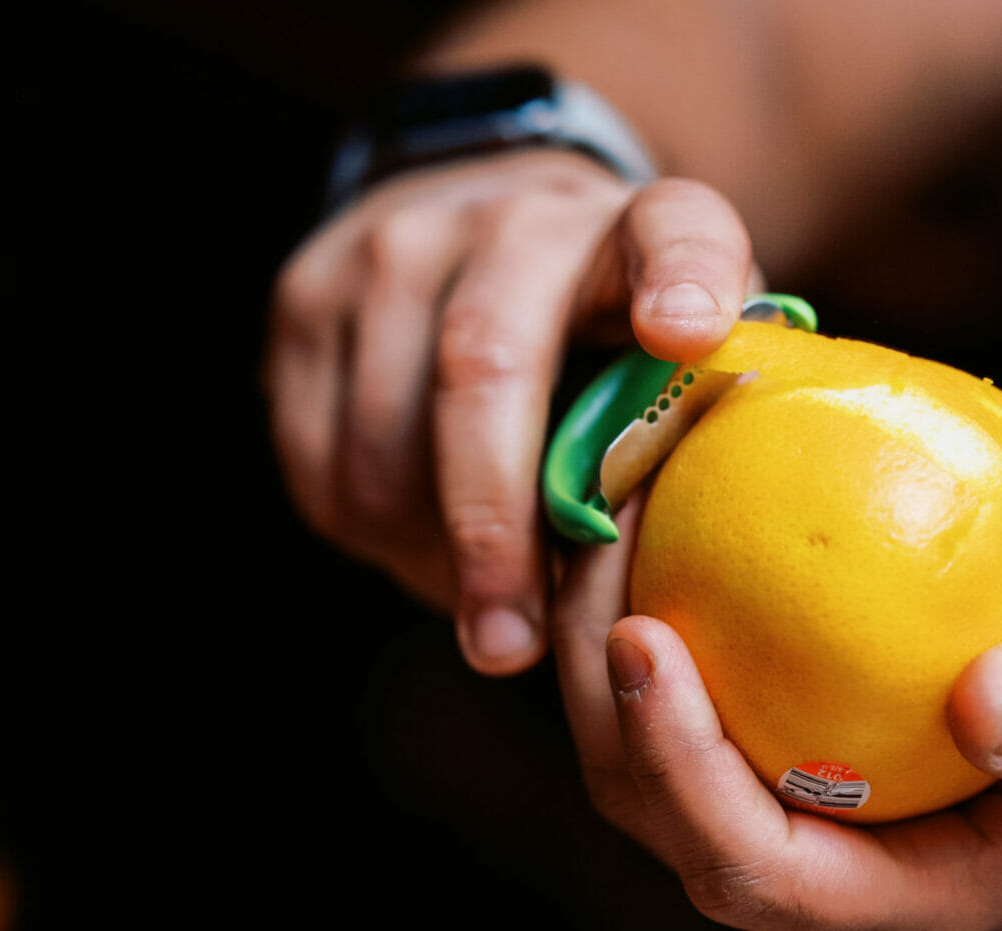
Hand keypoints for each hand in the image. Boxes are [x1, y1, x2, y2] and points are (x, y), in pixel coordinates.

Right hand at [266, 150, 756, 674]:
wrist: (480, 228)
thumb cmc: (606, 341)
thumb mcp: (676, 371)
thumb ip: (693, 439)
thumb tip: (696, 564)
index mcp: (638, 227)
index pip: (675, 232)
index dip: (682, 276)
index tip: (686, 330)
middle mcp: (513, 216)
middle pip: (484, 368)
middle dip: (491, 526)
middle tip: (508, 644)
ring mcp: (392, 246)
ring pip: (385, 441)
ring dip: (424, 550)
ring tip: (475, 595)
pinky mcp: (306, 296)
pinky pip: (320, 460)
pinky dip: (369, 531)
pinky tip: (418, 542)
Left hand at [552, 522, 1001, 930]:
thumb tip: (990, 702)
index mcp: (895, 903)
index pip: (746, 866)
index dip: (677, 765)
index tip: (642, 636)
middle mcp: (810, 876)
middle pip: (652, 808)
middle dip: (595, 684)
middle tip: (589, 538)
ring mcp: (776, 819)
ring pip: (633, 750)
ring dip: (594, 633)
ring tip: (596, 503)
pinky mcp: (757, 752)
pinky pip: (673, 688)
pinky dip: (642, 601)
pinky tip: (645, 500)